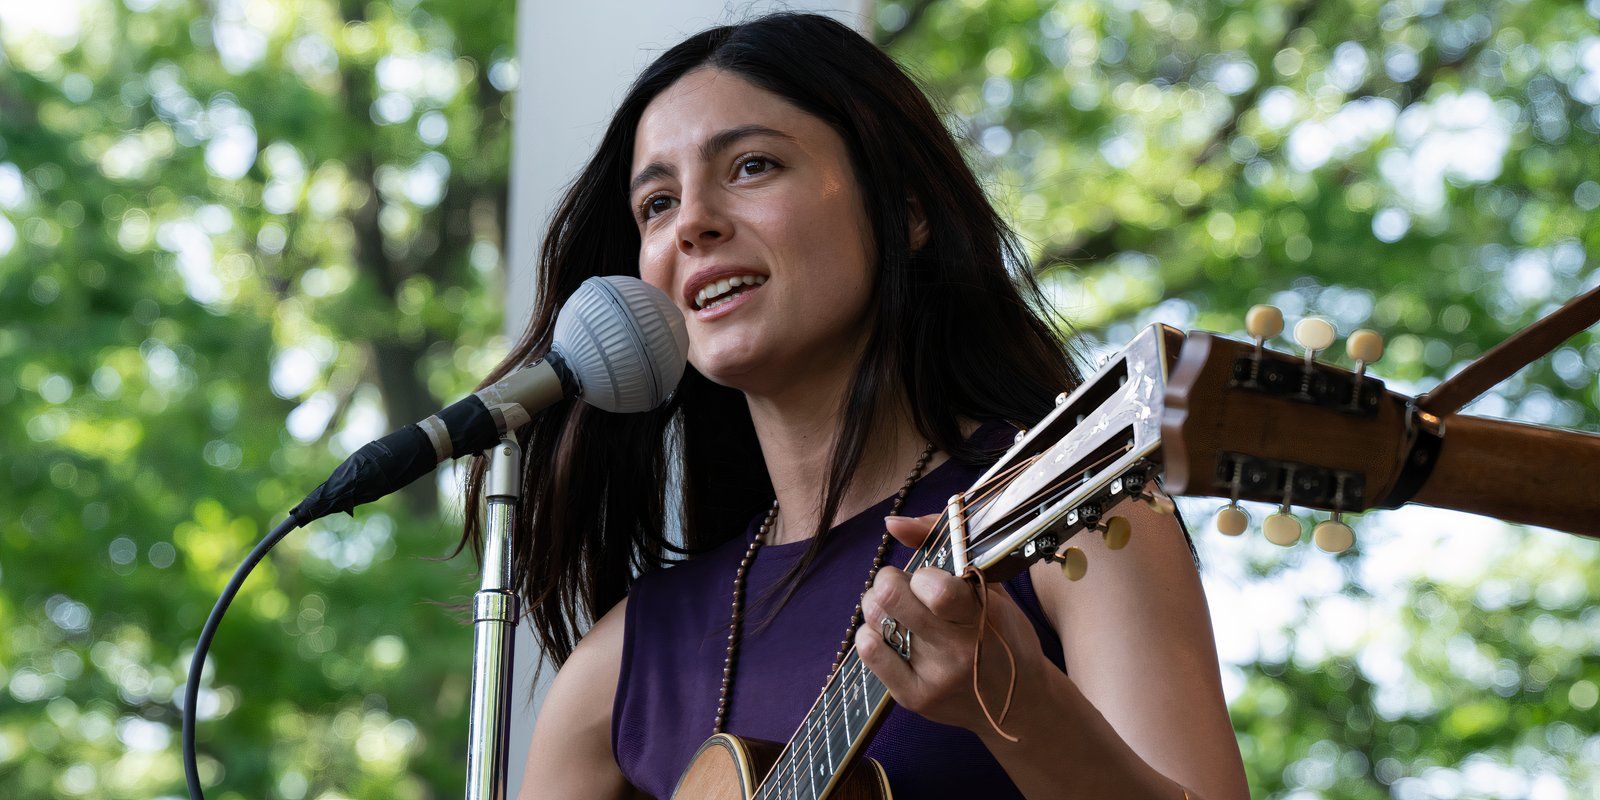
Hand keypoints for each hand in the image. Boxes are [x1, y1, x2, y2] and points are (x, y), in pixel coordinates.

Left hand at [854, 513, 1049, 736]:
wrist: (1017, 704)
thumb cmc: (1003, 634)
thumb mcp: (992, 586)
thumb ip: (947, 544)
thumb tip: (891, 522)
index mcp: (984, 617)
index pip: (936, 590)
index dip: (921, 574)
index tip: (928, 577)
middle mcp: (958, 651)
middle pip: (890, 598)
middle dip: (889, 580)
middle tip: (901, 585)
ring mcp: (934, 677)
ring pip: (875, 620)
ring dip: (878, 606)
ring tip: (897, 610)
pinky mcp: (913, 698)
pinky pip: (868, 652)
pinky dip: (869, 633)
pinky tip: (887, 632)